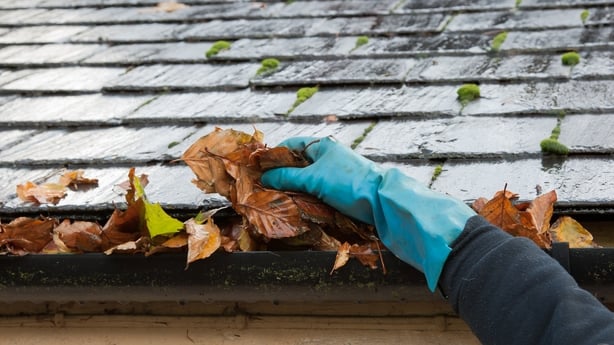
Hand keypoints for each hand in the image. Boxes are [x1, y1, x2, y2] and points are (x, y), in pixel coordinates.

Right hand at [261, 136, 382, 224]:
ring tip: (276, 198)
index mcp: (321, 146)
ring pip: (304, 179)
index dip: (274, 156)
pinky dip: (304, 196)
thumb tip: (264, 178)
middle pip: (296, 163)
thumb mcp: (314, 179)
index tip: (259, 169)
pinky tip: (294, 205)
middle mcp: (326, 156)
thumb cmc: (348, 183)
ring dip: (292, 188)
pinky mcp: (337, 189)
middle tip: (264, 187)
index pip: (290, 145)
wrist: (381, 201)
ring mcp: (332, 173)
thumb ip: (288, 178)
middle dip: (281, 174)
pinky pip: (314, 190)